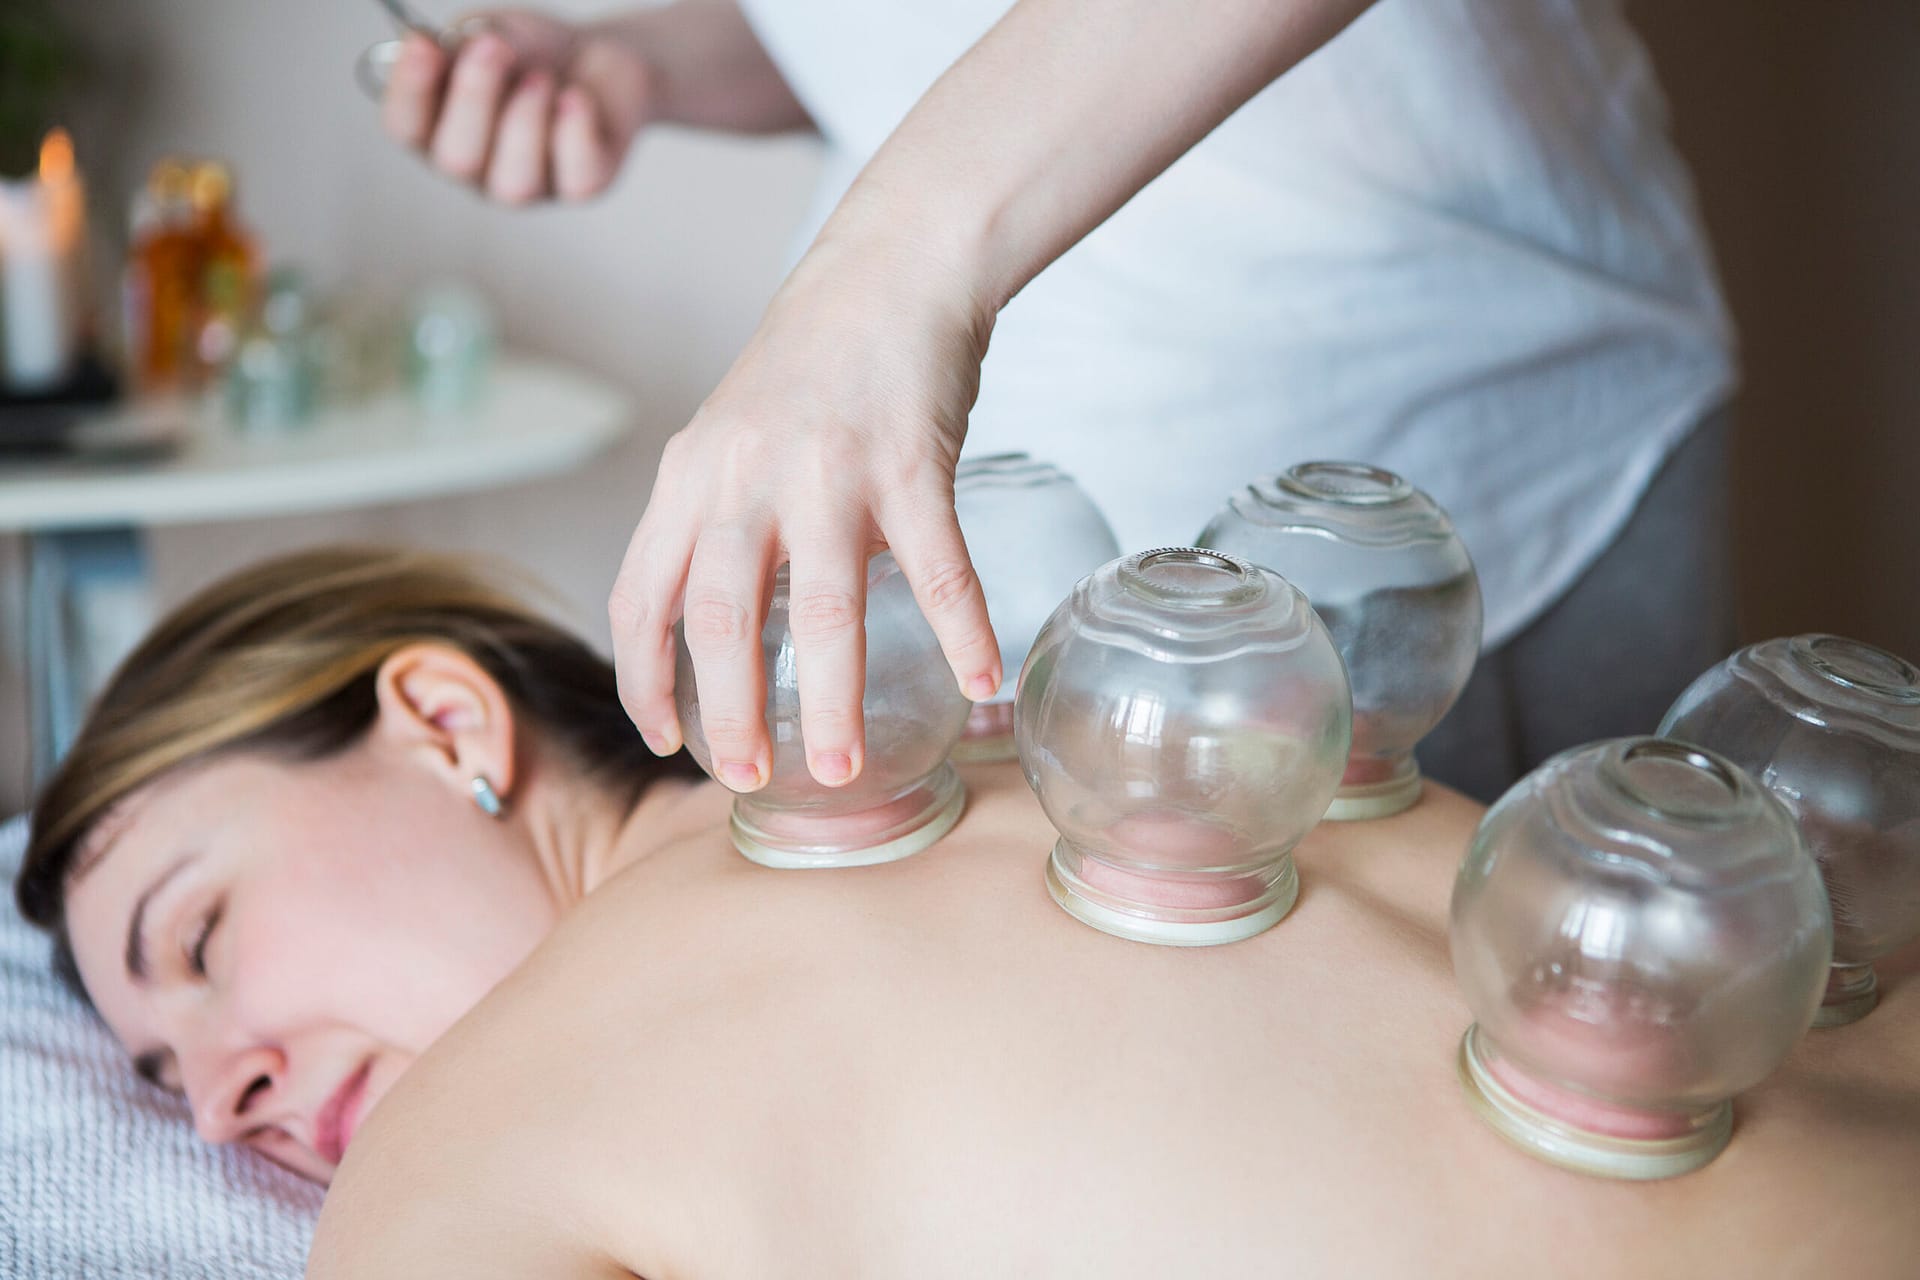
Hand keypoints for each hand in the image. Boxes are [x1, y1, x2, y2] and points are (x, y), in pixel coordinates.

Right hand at [380, 11, 654, 202]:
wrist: (596, 56)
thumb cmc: (532, 53)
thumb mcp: (493, 34)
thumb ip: (469, 47)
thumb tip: (451, 54)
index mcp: (437, 129)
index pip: (405, 126)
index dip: (410, 89)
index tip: (423, 45)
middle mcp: (476, 168)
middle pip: (457, 159)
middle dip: (473, 99)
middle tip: (494, 47)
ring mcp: (528, 186)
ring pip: (515, 183)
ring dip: (525, 120)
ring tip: (541, 75)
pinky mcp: (581, 186)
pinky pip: (577, 178)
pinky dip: (575, 132)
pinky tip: (576, 97)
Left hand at [610, 234, 1004, 791]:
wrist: (888, 271)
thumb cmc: (811, 368)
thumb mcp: (729, 438)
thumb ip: (715, 523)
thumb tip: (722, 636)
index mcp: (690, 477)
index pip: (640, 598)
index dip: (644, 681)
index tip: (666, 741)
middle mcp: (744, 475)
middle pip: (717, 617)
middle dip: (728, 713)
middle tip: (748, 780)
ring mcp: (828, 470)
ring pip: (822, 607)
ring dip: (830, 698)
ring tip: (839, 767)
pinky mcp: (909, 462)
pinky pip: (938, 565)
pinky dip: (962, 628)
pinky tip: (981, 680)